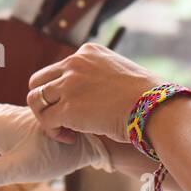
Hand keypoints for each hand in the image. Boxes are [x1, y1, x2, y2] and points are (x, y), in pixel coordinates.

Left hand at [26, 42, 165, 143]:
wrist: (154, 107)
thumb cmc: (146, 97)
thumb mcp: (121, 74)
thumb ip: (101, 77)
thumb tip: (97, 96)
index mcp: (87, 52)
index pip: (60, 68)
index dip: (64, 90)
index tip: (79, 106)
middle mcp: (74, 63)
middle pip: (38, 80)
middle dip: (45, 101)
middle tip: (60, 118)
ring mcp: (69, 84)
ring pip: (36, 99)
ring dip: (46, 117)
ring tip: (63, 130)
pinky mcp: (68, 107)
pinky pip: (46, 120)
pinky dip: (54, 132)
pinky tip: (70, 138)